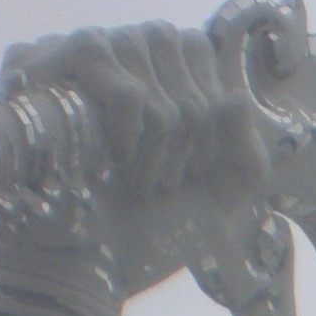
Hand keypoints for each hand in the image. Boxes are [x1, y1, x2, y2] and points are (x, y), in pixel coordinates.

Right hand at [0, 21, 272, 296]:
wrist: (99, 262)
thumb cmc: (157, 230)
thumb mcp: (223, 199)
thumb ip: (250, 153)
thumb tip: (236, 97)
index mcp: (175, 76)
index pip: (218, 86)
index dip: (213, 142)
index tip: (189, 175)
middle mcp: (138, 53)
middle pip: (199, 98)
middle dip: (189, 157)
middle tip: (160, 185)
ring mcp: (102, 56)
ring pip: (167, 103)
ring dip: (159, 157)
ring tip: (136, 179)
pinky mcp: (65, 68)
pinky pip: (130, 96)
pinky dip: (131, 144)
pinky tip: (112, 164)